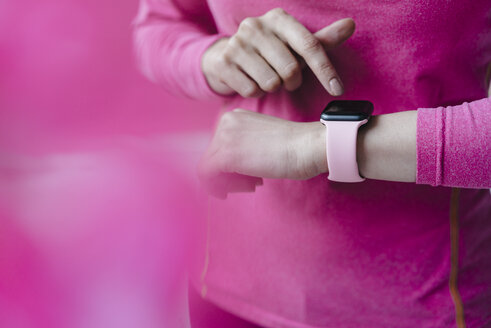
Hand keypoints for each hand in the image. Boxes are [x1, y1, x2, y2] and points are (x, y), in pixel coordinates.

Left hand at [198, 109, 326, 198]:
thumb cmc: (294, 145)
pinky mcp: (225, 156)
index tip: (251, 173)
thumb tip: (228, 169)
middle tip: (253, 182)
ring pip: (209, 168)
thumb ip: (244, 145)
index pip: (218, 146)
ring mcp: (224, 138)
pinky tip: (246, 187)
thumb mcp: (262, 137)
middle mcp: (225, 122)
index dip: (232, 164)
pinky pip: (207, 177)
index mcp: (234, 116)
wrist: (307, 145)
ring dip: (229, 182)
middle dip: (230, 174)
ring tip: (253, 184)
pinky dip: (220, 187)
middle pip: (212, 157)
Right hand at [201, 8, 354, 97]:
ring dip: (273, 88)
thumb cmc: (270, 52)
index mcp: (278, 18)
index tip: (338, 89)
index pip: (309, 45)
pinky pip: (252, 90)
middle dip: (292, 81)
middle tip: (286, 79)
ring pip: (271, 83)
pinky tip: (251, 81)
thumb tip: (351, 24)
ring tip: (266, 77)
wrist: (226, 57)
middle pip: (290, 69)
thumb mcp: (295, 45)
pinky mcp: (223, 62)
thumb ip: (321, 40)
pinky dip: (256, 92)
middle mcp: (255, 26)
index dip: (326, 70)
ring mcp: (237, 43)